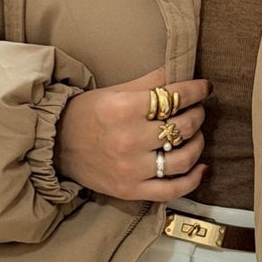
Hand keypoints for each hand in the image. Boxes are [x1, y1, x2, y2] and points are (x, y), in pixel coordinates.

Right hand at [53, 65, 211, 200]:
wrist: (56, 147)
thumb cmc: (87, 115)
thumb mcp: (115, 92)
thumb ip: (149, 82)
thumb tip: (181, 71)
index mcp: (124, 109)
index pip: (174, 97)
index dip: (196, 91)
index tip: (205, 88)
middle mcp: (129, 140)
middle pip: (182, 127)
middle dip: (197, 115)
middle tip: (197, 110)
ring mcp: (131, 168)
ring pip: (184, 158)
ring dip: (198, 143)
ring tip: (196, 135)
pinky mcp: (131, 190)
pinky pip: (173, 189)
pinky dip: (193, 179)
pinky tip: (201, 168)